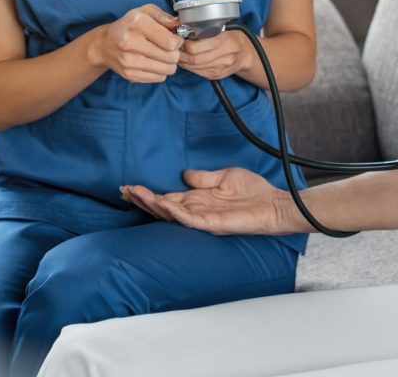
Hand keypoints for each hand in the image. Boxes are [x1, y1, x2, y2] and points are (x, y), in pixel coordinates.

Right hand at [91, 4, 182, 82]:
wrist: (104, 44)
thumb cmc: (129, 26)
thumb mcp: (145, 12)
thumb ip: (163, 16)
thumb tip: (178, 24)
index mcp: (138, 24)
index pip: (171, 42)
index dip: (178, 42)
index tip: (175, 40)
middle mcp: (131, 43)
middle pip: (171, 57)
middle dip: (175, 53)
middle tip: (170, 49)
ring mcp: (129, 61)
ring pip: (167, 70)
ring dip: (170, 64)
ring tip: (164, 56)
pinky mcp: (129, 74)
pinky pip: (158, 78)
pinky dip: (161, 72)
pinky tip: (155, 63)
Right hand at [120, 168, 292, 234]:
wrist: (274, 205)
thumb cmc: (254, 192)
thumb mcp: (225, 177)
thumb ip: (204, 177)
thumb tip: (185, 173)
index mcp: (198, 199)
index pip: (168, 197)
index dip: (150, 193)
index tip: (130, 186)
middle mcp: (197, 210)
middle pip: (163, 206)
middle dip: (143, 199)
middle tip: (124, 190)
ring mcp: (203, 218)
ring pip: (171, 213)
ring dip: (152, 204)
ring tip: (135, 194)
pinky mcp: (212, 224)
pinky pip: (189, 219)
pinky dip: (175, 212)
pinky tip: (162, 204)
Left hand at [178, 30, 255, 80]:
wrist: (246, 53)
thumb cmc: (232, 37)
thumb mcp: (223, 28)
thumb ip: (206, 29)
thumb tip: (184, 30)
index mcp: (226, 40)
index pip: (197, 47)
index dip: (184, 44)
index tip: (180, 39)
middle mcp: (225, 56)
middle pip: (194, 59)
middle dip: (181, 54)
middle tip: (176, 48)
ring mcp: (221, 68)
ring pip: (194, 67)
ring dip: (184, 61)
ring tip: (181, 53)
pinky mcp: (217, 75)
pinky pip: (198, 73)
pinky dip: (190, 67)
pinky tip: (188, 61)